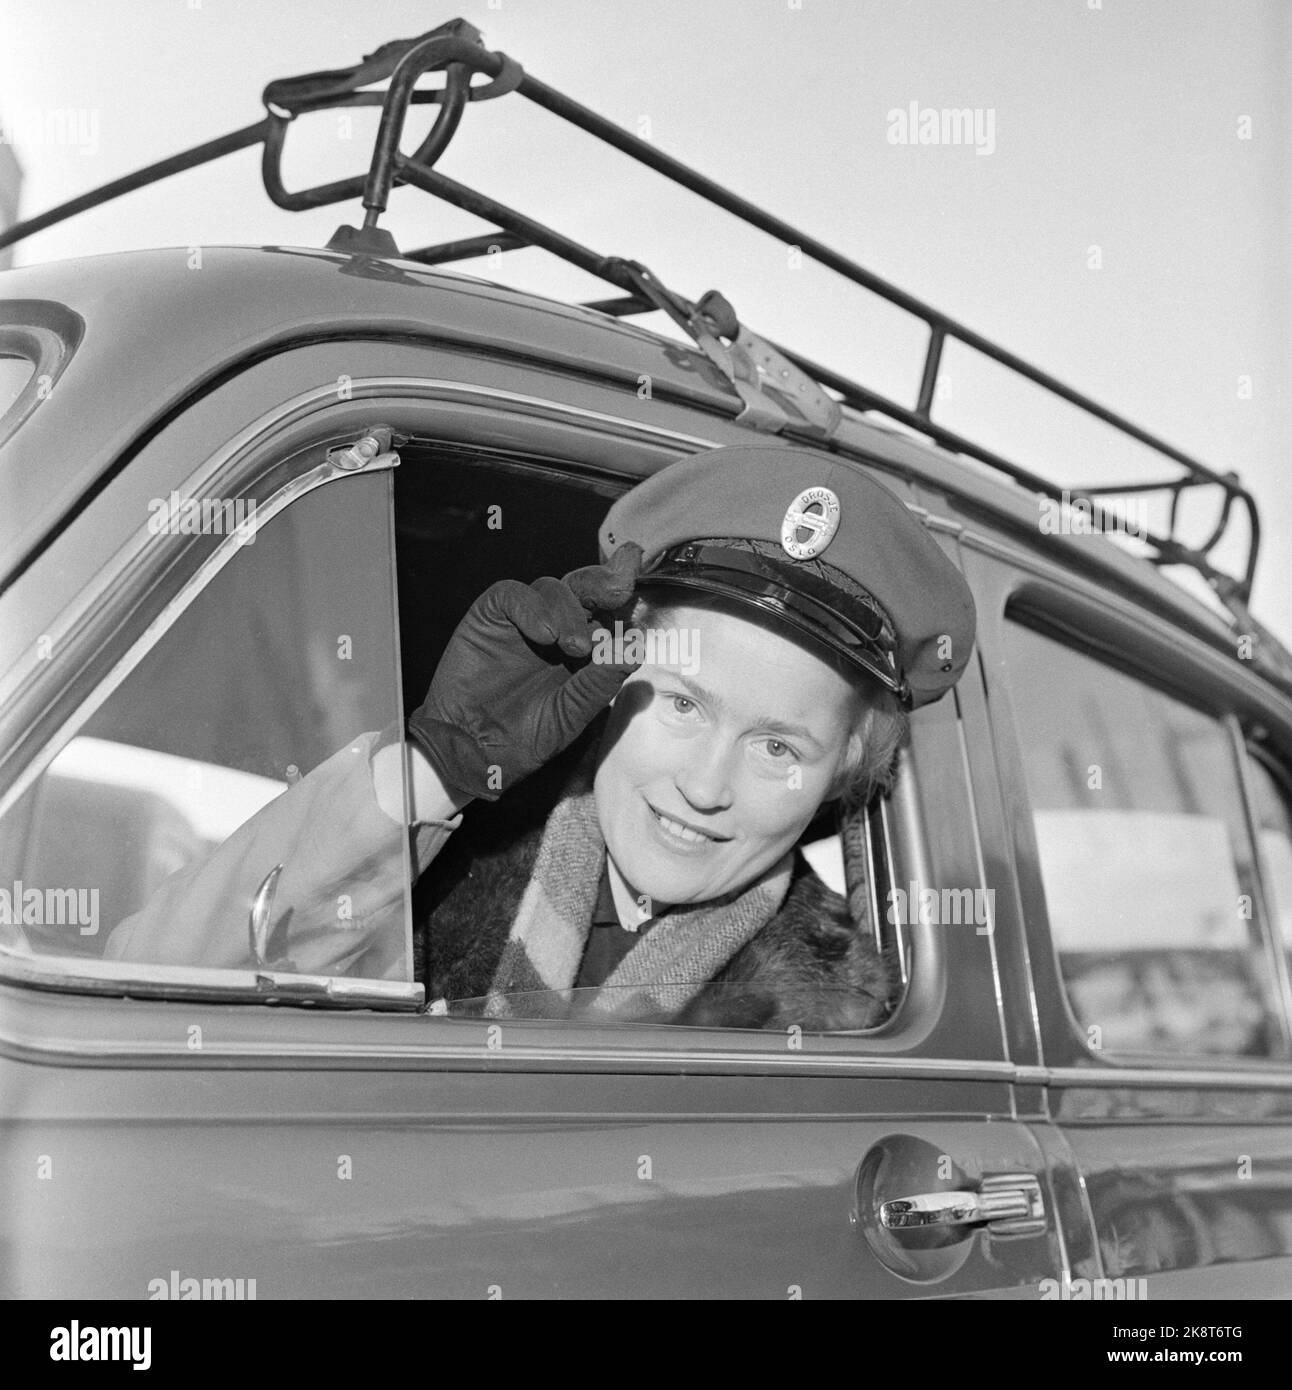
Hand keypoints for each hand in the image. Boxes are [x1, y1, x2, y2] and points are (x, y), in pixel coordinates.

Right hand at [408, 544, 642, 801]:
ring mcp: (523, 621)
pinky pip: (510, 595)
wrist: (472, 753)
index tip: (639, 580)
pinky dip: (530, 607)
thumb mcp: (571, 714)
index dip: (624, 593)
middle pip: (585, 588)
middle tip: (621, 586)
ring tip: (576, 646)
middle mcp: (556, 628)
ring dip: (570, 611)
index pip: (609, 611)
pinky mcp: (489, 618)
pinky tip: (544, 633)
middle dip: (606, 581)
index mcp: (584, 649)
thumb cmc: (524, 738)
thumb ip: (600, 682)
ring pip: (553, 588)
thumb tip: (635, 648)